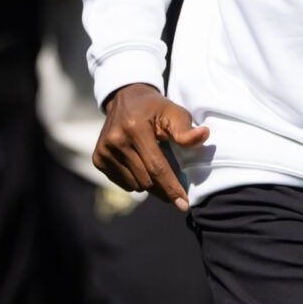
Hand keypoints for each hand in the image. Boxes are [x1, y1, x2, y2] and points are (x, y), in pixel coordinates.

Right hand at [94, 83, 208, 210]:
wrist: (125, 98)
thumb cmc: (155, 107)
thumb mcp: (173, 112)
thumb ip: (186, 129)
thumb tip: (204, 136)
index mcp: (134, 128)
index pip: (156, 167)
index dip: (171, 187)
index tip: (184, 205)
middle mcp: (115, 141)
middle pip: (146, 180)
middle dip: (164, 187)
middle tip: (176, 186)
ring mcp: (103, 151)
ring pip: (135, 185)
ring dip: (150, 183)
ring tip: (154, 164)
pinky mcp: (98, 159)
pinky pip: (124, 183)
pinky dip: (136, 180)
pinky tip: (140, 164)